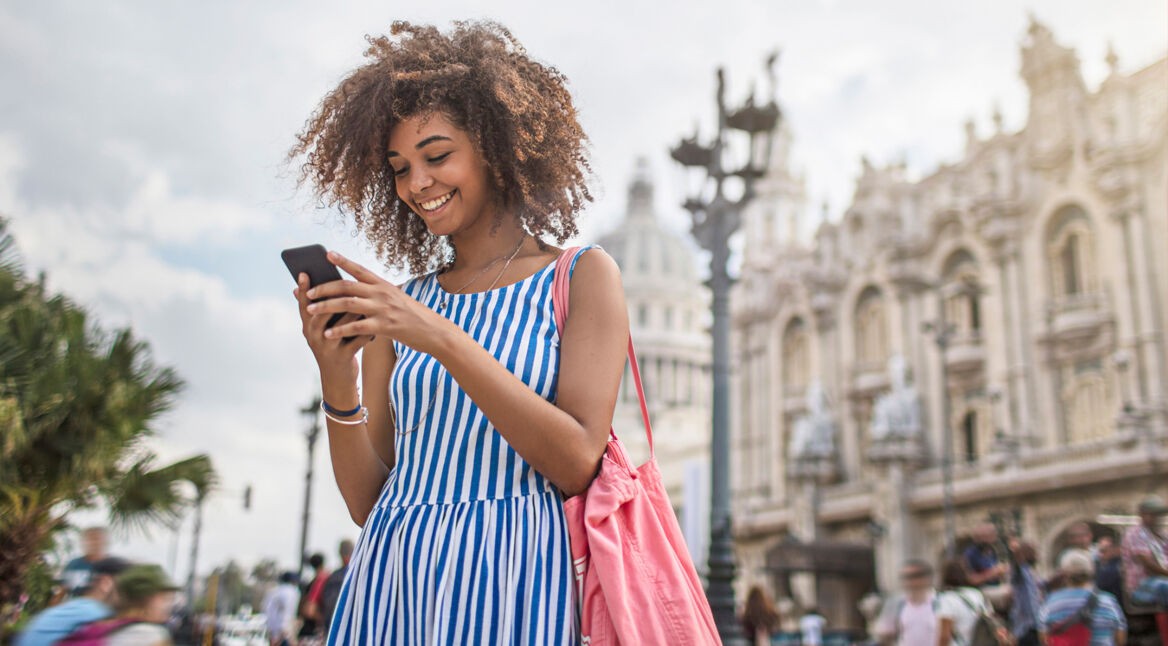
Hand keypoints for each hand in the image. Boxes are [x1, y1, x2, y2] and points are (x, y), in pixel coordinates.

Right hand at [294, 271, 369, 382]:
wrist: (338, 379)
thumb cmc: (333, 346)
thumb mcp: (323, 330)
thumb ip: (323, 310)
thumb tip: (322, 284)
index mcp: (308, 326)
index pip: (303, 304)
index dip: (304, 288)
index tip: (304, 271)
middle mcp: (313, 336)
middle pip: (320, 312)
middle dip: (332, 295)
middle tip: (344, 280)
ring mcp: (327, 347)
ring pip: (340, 324)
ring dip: (354, 310)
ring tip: (365, 298)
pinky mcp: (343, 357)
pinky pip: (357, 339)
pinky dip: (367, 329)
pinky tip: (376, 320)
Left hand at [304, 251, 452, 355]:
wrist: (434, 331)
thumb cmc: (413, 316)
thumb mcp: (396, 299)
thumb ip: (377, 294)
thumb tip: (355, 292)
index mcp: (384, 285)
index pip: (359, 269)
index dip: (343, 262)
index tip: (327, 254)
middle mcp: (382, 293)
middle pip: (347, 286)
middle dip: (324, 288)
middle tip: (308, 292)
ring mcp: (383, 309)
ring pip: (348, 304)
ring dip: (326, 306)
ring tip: (310, 310)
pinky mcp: (384, 326)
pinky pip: (357, 327)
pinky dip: (340, 330)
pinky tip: (328, 333)